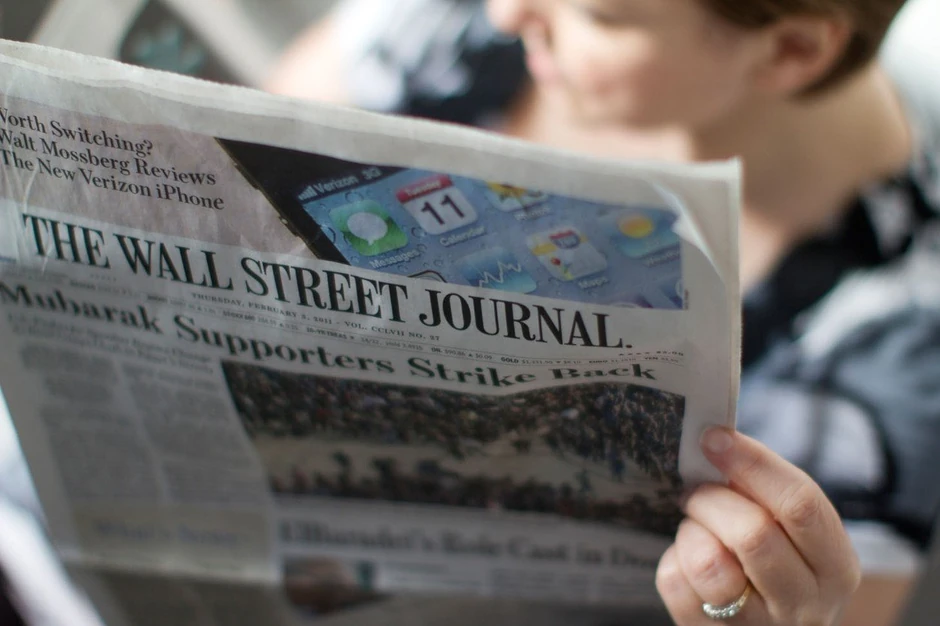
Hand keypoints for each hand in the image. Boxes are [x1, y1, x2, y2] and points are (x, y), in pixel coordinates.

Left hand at [656, 428, 860, 624]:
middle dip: (711, 498)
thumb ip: (768, 494)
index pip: (801, 505)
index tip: (714, 437)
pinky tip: (687, 559)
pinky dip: (673, 559)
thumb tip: (717, 442)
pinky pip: (676, 584)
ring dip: (691, 531)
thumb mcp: (794, 533)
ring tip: (695, 528)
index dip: (753, 463)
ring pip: (709, 563)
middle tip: (696, 489)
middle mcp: (805, 605)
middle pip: (752, 534)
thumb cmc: (779, 563)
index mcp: (837, 567)